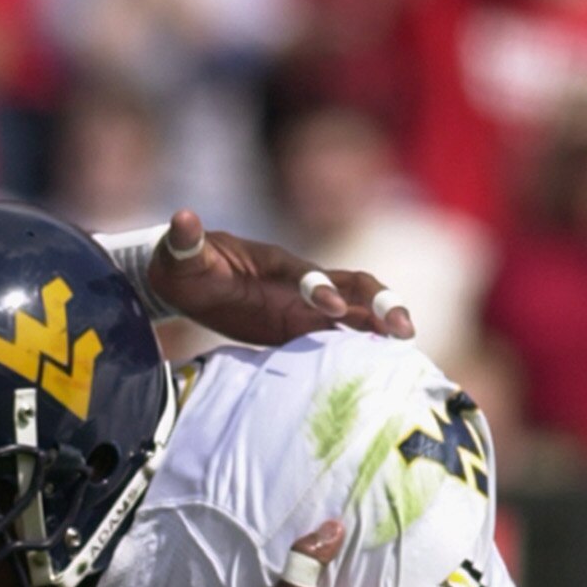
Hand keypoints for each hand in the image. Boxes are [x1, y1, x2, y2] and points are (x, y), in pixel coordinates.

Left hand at [145, 210, 415, 346]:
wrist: (190, 282)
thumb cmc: (186, 264)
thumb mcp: (180, 253)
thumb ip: (185, 241)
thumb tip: (182, 219)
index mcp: (276, 263)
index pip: (306, 273)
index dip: (318, 287)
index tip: (329, 307)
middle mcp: (300, 282)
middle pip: (351, 285)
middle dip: (377, 302)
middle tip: (401, 327)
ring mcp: (305, 306)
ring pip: (355, 310)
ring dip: (381, 324)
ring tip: (406, 343)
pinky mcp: (302, 328)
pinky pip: (340, 337)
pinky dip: (363, 348)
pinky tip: (384, 366)